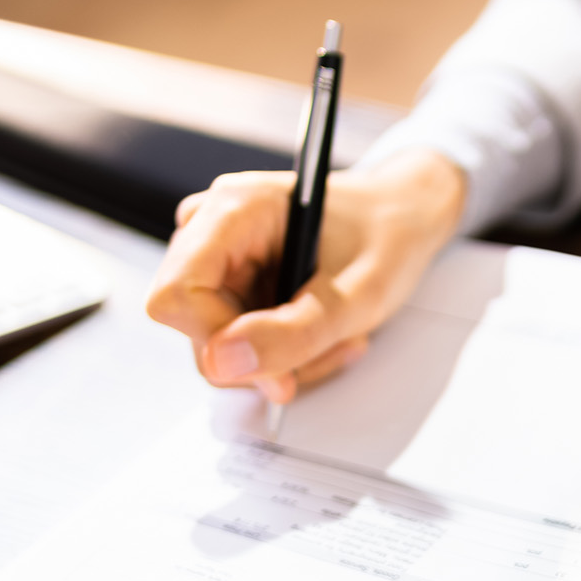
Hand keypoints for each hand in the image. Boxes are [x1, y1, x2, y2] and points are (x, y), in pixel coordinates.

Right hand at [146, 149, 466, 402]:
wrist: (405, 218)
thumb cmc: (388, 238)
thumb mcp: (357, 296)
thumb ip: (292, 332)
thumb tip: (220, 364)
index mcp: (233, 210)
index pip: (175, 296)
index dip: (217, 343)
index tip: (278, 369)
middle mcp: (213, 230)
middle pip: (195, 328)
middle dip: (266, 356)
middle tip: (333, 344)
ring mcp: (220, 260)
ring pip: (223, 346)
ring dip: (287, 358)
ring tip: (340, 335)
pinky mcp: (235, 284)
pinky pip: (242, 344)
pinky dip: (288, 351)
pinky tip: (326, 330)